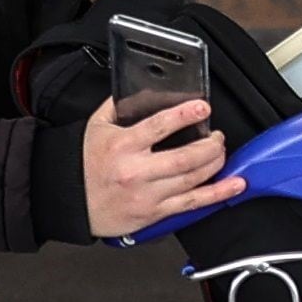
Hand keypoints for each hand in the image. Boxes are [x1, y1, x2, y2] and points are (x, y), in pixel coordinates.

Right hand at [85, 97, 245, 237]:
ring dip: (215, 163)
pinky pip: (192, 203)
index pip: (160, 126)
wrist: (67, 200)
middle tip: (216, 136)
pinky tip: (234, 185)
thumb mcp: (96, 127)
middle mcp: (137, 171)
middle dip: (211, 144)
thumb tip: (139, 88)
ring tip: (221, 152)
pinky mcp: (154, 213)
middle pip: (186, 157)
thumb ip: (118, 106)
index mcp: (123, 145)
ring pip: (193, 179)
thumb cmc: (83, 165)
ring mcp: (148, 195)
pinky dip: (218, 194)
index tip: (203, 108)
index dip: (185, 115)